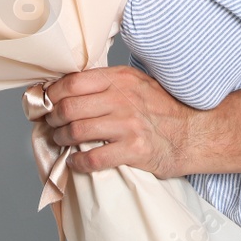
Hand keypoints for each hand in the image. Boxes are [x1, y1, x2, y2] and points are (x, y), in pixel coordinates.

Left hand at [43, 65, 200, 177]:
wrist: (195, 133)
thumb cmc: (163, 110)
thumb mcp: (138, 83)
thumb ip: (108, 83)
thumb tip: (69, 87)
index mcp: (121, 78)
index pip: (72, 82)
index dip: (51, 94)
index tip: (45, 102)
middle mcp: (123, 98)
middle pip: (69, 107)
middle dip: (52, 119)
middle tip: (50, 125)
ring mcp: (128, 124)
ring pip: (76, 131)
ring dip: (61, 139)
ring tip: (61, 142)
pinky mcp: (133, 150)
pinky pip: (93, 158)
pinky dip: (77, 162)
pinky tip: (76, 162)